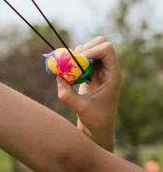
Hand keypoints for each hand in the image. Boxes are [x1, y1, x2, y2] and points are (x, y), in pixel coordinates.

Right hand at [56, 36, 121, 150]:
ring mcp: (100, 70)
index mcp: (113, 75)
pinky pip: (82, 57)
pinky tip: (66, 71)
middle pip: (99, 43)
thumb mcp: (81, 109)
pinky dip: (72, 60)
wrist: (98, 128)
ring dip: (77, 53)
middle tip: (72, 60)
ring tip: (67, 67)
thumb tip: (57, 77)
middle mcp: (108, 69)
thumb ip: (68, 94)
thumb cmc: (95, 120)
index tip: (78, 61)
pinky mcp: (90, 72)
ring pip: (90, 48)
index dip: (92, 51)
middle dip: (84, 48)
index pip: (107, 49)